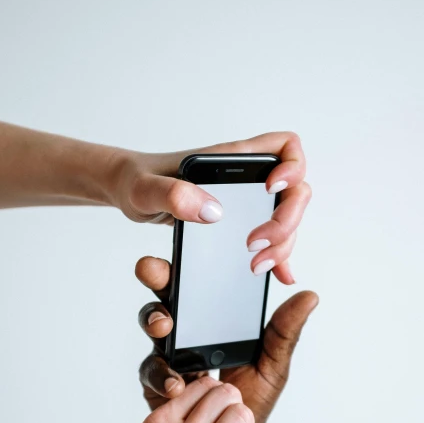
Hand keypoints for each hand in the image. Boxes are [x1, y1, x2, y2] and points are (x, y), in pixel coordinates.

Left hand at [112, 132, 309, 284]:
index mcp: (231, 160)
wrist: (127, 190)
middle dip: (286, 220)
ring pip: (287, 217)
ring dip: (282, 243)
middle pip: (295, 191)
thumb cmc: (135, 181)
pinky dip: (281, 255)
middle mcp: (246, 178)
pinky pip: (273, 236)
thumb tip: (213, 212)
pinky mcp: (239, 222)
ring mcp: (246, 201)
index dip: (291, 168)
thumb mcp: (144, 188)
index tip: (270, 191)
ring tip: (255, 265)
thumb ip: (172, 194)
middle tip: (254, 245)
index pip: (285, 147)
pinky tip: (279, 275)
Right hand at [136, 257, 317, 422]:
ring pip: (153, 329)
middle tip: (155, 272)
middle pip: (166, 297)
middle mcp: (186, 332)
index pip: (196, 285)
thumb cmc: (253, 397)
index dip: (185, 266)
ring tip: (165, 328)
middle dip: (156, 280)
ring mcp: (169, 356)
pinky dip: (161, 375)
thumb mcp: (273, 361)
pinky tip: (177, 383)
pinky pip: (151, 372)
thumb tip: (310, 296)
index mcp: (211, 320)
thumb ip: (285, 331)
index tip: (183, 253)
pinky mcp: (158, 384)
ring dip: (154, 322)